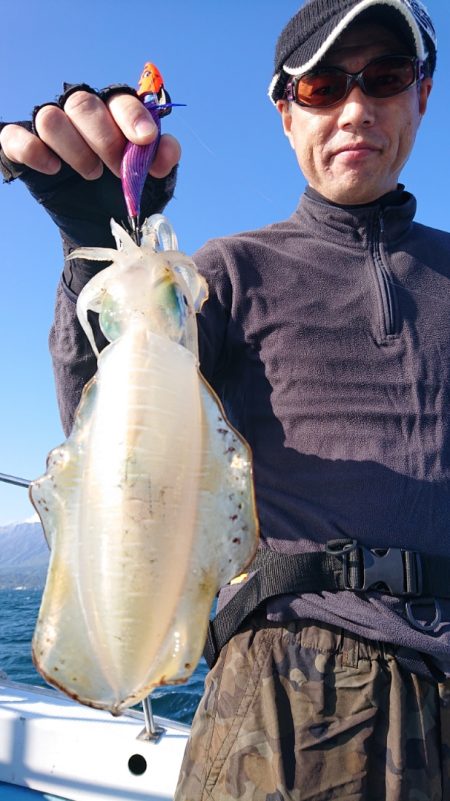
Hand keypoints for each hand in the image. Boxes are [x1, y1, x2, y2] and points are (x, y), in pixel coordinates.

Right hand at [0, 89, 180, 179]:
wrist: (100, 226)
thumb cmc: (124, 193)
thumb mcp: (152, 182)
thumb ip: (162, 160)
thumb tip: (165, 150)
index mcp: (112, 114)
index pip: (119, 99)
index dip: (132, 117)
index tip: (146, 139)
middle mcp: (79, 114)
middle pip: (83, 104)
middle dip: (104, 139)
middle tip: (116, 169)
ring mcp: (52, 130)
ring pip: (50, 118)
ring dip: (74, 149)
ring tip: (92, 173)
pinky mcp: (24, 149)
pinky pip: (15, 137)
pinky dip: (33, 150)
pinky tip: (53, 169)